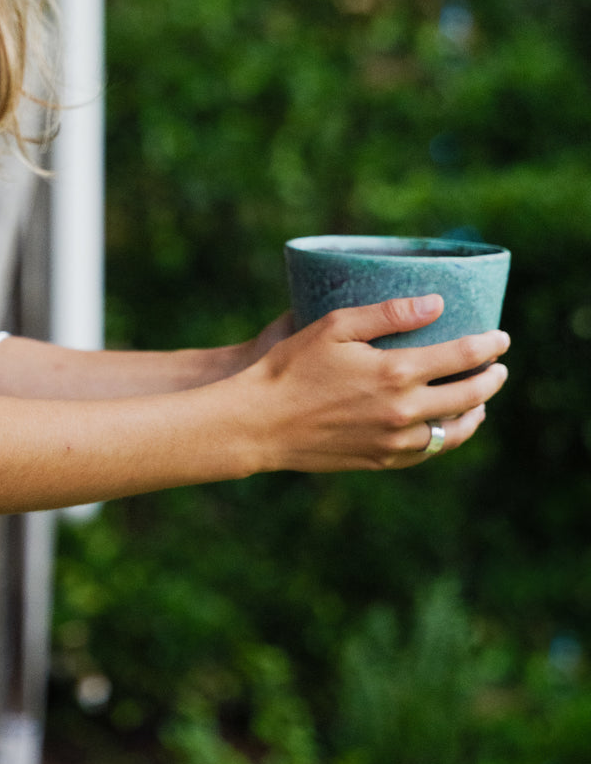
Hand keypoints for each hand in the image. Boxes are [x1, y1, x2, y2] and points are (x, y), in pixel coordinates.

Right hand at [236, 294, 508, 473]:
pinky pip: (428, 452)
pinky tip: (445, 427)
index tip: (501, 337)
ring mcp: (394, 441)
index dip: (487, 345)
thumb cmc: (292, 366)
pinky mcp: (381, 460)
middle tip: (499, 367)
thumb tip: (436, 303)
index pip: (461, 356)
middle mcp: (403, 411)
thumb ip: (388, 313)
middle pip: (467, 396)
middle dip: (490, 379)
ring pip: (453, 431)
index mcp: (396, 373)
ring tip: (480, 399)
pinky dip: (446, 438)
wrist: (262, 422)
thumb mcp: (336, 326)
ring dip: (474, 412)